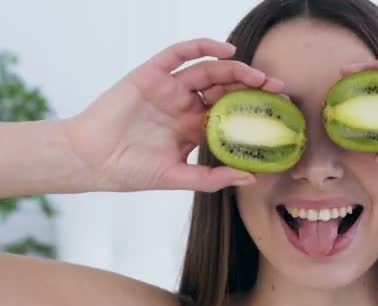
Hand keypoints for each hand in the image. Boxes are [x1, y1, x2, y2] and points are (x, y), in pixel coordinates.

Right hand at [64, 38, 282, 191]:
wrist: (91, 161)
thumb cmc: (130, 171)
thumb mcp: (177, 178)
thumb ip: (212, 178)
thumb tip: (250, 177)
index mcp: (194, 128)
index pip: (231, 114)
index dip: (254, 111)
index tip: (278, 112)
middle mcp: (186, 106)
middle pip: (225, 89)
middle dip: (252, 87)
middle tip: (278, 89)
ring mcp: (170, 89)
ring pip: (209, 71)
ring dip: (235, 69)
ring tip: (258, 75)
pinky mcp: (152, 74)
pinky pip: (180, 54)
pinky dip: (203, 47)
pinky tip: (227, 51)